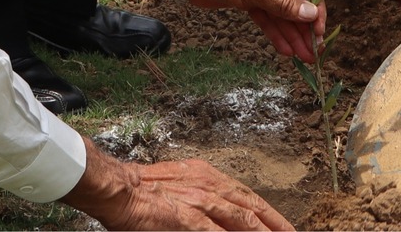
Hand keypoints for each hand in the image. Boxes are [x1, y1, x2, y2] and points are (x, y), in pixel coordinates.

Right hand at [64, 148, 290, 230]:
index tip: (281, 224)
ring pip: (241, 218)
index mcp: (207, 176)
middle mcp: (208, 185)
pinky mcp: (187, 217)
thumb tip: (218, 216)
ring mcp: (200, 200)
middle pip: (250, 206)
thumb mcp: (179, 186)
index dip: (266, 211)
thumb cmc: (143, 190)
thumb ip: (200, 201)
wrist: (119, 188)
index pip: (245, 195)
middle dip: (275, 223)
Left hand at [190, 0, 326, 63]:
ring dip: (292, 35)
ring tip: (304, 58)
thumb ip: (283, 4)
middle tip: (314, 53)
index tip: (320, 33)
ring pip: (282, 14)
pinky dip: (275, 33)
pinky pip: (268, 18)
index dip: (315, 11)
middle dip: (304, 29)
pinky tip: (286, 50)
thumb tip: (311, 14)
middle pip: (296, 4)